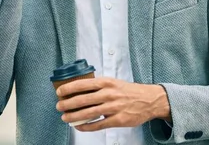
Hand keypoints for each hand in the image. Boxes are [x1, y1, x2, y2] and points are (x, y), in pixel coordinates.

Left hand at [56, 77, 170, 130]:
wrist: (148, 100)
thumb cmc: (128, 91)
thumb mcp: (113, 82)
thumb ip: (98, 86)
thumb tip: (79, 90)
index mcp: (106, 82)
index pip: (83, 84)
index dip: (69, 88)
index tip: (59, 92)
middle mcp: (109, 94)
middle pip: (83, 100)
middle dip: (68, 104)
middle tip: (59, 106)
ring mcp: (113, 107)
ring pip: (88, 113)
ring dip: (74, 117)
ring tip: (65, 118)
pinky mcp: (118, 120)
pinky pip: (98, 125)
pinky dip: (86, 126)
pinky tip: (79, 126)